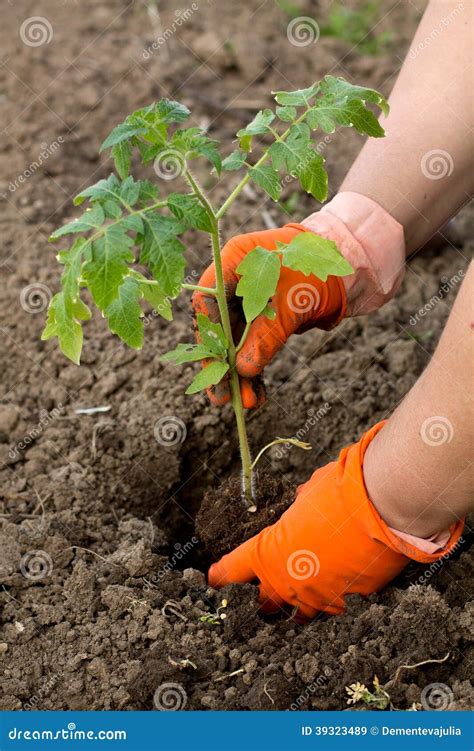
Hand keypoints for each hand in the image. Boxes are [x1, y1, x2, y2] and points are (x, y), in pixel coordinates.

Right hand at [191, 224, 345, 408]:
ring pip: (236, 342)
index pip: (207, 301)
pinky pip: (254, 346)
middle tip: (221, 396)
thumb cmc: (319, 269)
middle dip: (223, 364)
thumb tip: (242, 370)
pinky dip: (256, 368)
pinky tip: (258, 394)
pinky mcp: (266, 319)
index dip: (209, 335)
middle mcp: (236, 282)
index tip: (216, 364)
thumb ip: (266, 335)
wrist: (351, 266)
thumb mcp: (291, 303)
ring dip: (240, 373)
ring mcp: (250, 302)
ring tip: (245, 403)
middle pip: (219, 327)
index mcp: (233, 262)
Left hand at [208, 422, 462, 619]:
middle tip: (266, 596)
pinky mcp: (351, 603)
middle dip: (266, 599)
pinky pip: (337, 607)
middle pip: (267, 603)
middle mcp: (291, 581)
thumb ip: (300, 506)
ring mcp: (321, 597)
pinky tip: (342, 591)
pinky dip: (337, 601)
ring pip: (302, 615)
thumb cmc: (340, 492)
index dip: (222, 574)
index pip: (235, 568)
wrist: (383, 508)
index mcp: (270, 552)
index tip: (214, 579)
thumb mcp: (310, 492)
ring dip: (301, 606)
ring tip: (303, 600)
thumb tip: (304, 504)